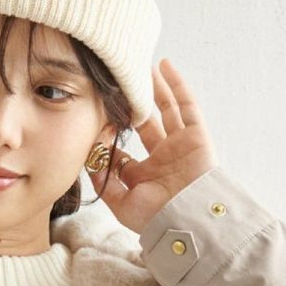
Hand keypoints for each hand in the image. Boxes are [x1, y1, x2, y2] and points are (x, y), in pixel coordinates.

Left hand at [85, 57, 219, 235]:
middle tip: (115, 88)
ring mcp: (179, 146)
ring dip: (153, 89)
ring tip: (139, 67)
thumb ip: (104, 184)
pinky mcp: (196, 136)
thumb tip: (89, 161)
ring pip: (165, 110)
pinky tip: (164, 66)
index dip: (107, 137)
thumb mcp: (122, 205)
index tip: (93, 122)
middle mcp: (161, 159)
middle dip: (130, 109)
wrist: (190, 218)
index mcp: (143, 177)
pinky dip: (176, 85)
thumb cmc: (157, 219)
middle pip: (144, 126)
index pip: (122, 153)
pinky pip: (186, 105)